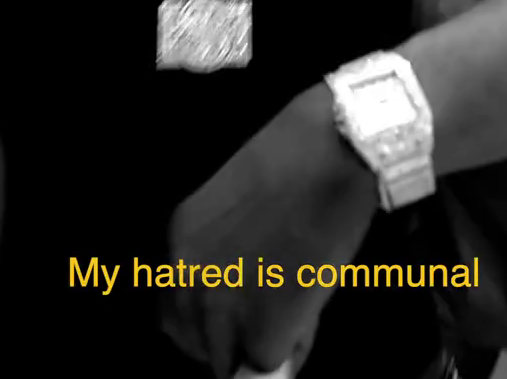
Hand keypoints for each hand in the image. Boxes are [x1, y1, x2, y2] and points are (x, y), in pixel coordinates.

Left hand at [163, 87, 375, 376]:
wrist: (332, 150)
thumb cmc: (295, 163)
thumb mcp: (231, 210)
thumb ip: (222, 258)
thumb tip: (241, 303)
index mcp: (178, 247)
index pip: (174, 315)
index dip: (208, 323)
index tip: (234, 321)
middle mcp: (187, 279)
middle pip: (195, 343)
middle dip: (230, 340)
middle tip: (266, 322)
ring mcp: (222, 307)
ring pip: (228, 360)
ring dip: (258, 347)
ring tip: (291, 317)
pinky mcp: (263, 328)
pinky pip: (269, 361)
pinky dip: (292, 347)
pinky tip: (309, 315)